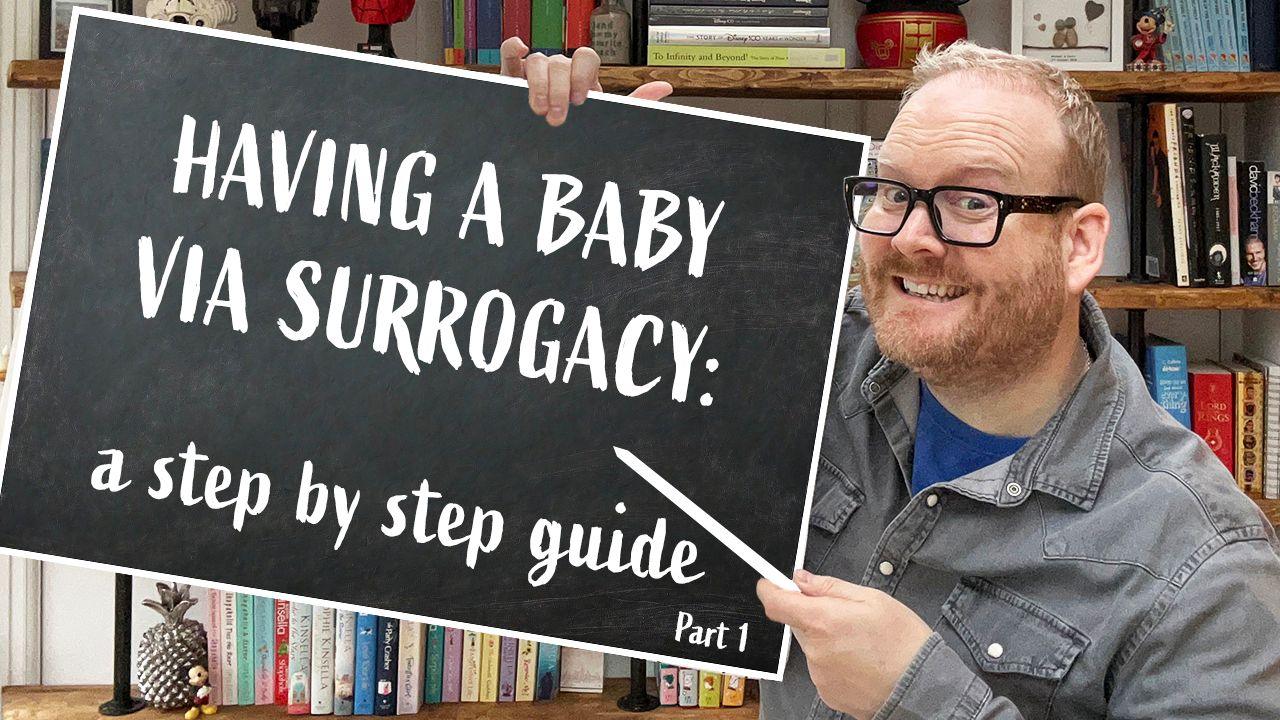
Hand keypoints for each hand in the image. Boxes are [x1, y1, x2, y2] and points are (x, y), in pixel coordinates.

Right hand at [499, 36, 672, 125]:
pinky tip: (519, 52)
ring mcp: (537, 73)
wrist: (554, 155)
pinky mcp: (514, 79)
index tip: (580, 100)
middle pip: (560, 61)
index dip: (582, 75)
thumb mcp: (608, 122)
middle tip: (557, 115)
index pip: (586, 57)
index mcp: (584, 77)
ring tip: (538, 108)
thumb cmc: (581, 135)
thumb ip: (635, 103)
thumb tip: (663, 87)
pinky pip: (511, 55)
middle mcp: (561, 71)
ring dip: (538, 83)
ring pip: (537, 60)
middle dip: (559, 89)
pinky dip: (512, 50)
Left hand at [757, 569, 932, 718]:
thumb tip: (801, 579)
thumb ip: (830, 587)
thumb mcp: (872, 599)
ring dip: (827, 640)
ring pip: (812, 646)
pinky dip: (835, 661)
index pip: (776, 603)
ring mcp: (819, 675)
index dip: (769, 590)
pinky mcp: (827, 693)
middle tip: (844, 616)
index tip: (771, 584)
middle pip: (798, 624)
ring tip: (860, 643)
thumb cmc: (903, 642)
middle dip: (814, 615)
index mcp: (822, 621)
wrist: (922, 688)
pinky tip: (860, 661)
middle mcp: (815, 650)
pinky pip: (822, 668)